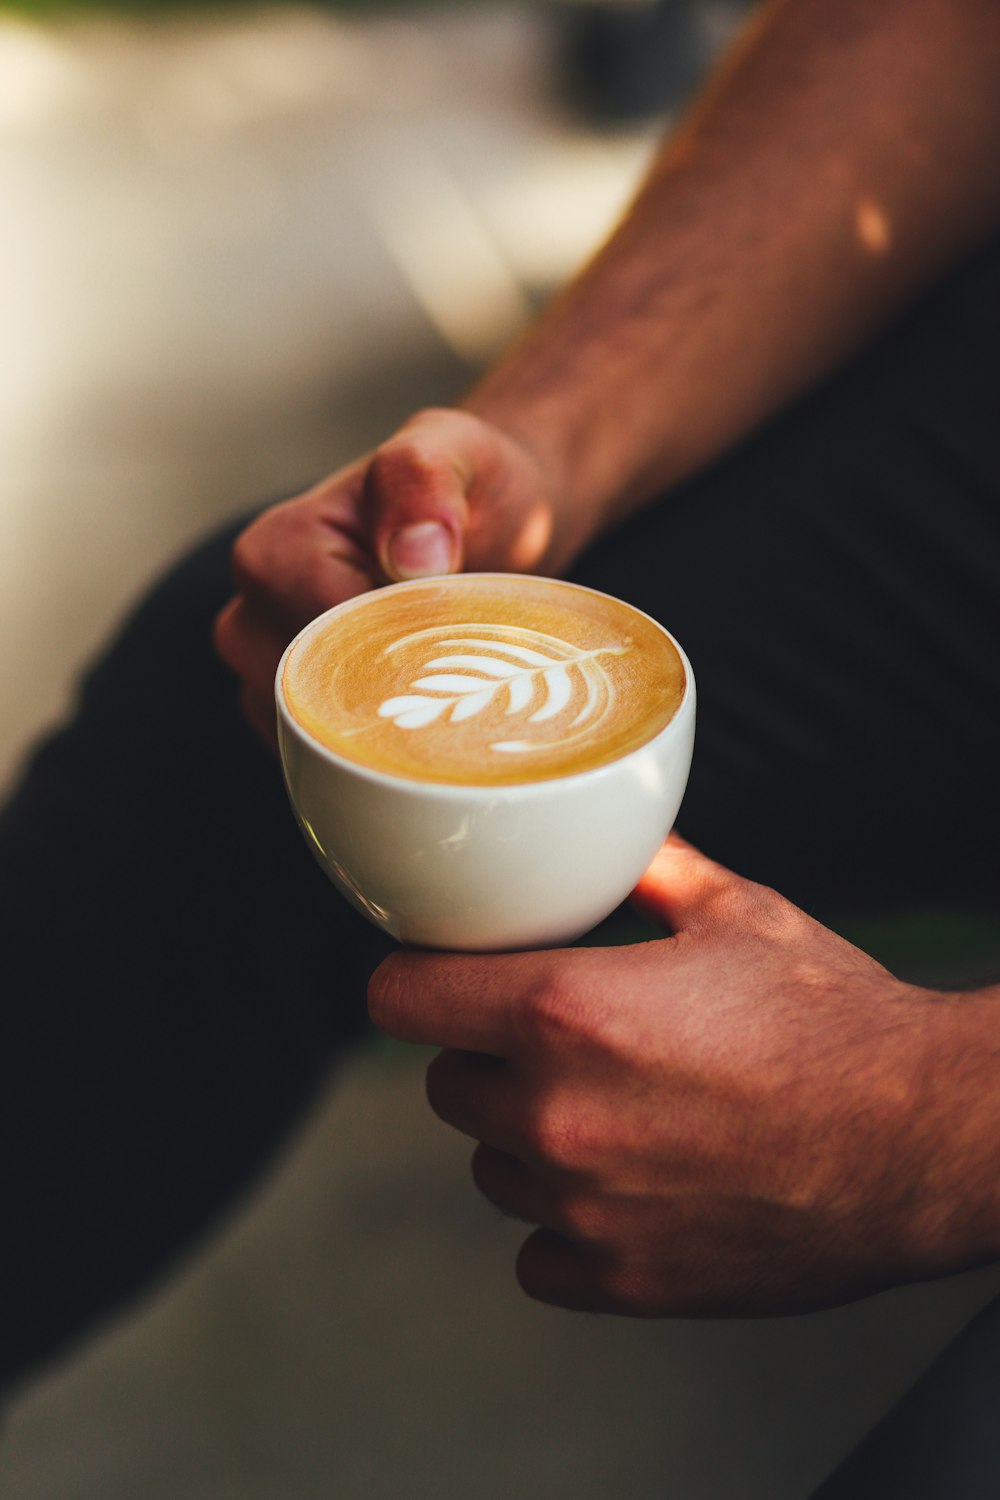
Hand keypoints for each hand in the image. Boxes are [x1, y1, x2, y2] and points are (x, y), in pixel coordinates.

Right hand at [213, 408, 570, 744]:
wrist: (488, 521)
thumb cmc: (469, 487)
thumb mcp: (460, 454)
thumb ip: (424, 481)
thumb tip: (413, 552)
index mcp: (272, 555)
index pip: (331, 645)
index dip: (404, 651)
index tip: (461, 633)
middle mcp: (250, 618)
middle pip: (316, 703)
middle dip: (395, 696)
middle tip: (466, 665)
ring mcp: (266, 675)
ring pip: (319, 741)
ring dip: (388, 728)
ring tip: (448, 682)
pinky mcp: (294, 718)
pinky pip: (326, 760)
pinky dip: (378, 750)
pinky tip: (424, 716)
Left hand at [368, 837, 997, 1316]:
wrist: (925, 1138)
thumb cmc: (836, 1022)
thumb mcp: (734, 912)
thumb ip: (639, 868)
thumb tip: (596, 835)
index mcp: (564, 1011)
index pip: (399, 998)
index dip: (414, 980)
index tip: (437, 978)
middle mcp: (554, 1114)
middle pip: (444, 1082)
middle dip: (484, 1055)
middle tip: (555, 1040)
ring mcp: (582, 1208)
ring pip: (490, 1168)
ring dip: (524, 1140)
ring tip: (608, 1112)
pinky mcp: (621, 1280)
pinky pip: (537, 1252)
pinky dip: (566, 1225)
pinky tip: (628, 1186)